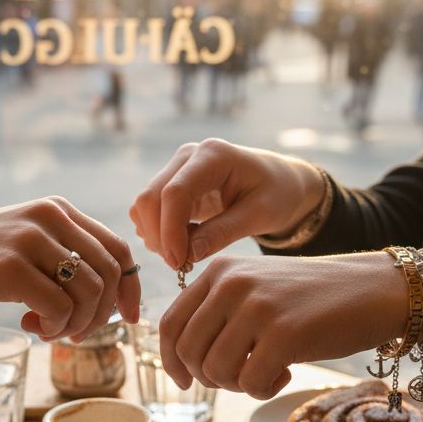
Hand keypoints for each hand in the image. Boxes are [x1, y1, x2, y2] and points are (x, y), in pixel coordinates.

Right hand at [0, 197, 139, 341]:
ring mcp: (29, 240)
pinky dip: (54, 328)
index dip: (131, 288)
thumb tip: (109, 297)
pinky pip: (60, 308)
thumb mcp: (22, 246)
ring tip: (47, 330)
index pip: (118, 248)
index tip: (128, 318)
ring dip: (76, 324)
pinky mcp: (9, 269)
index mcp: (57, 209)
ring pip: (90, 293)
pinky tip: (29, 327)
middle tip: (72, 332)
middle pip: (111, 273)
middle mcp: (48, 217)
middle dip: (102, 314)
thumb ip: (60, 259)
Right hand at [129, 139, 325, 269]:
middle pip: (151, 198)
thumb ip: (223, 233)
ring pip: (143, 205)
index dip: (170, 231)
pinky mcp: (170, 183)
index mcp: (214, 155)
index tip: (179, 262)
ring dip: (156, 236)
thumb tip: (187, 255)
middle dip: (160, 237)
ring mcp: (176, 168)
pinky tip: (182, 243)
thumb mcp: (259, 215)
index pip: (175, 192)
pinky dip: (157, 232)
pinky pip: (147, 210)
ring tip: (185, 255)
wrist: (279, 182)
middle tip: (181, 266)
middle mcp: (188, 156)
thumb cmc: (276, 195)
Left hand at [158, 253, 405, 398]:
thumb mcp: (256, 287)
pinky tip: (284, 375)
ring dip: (237, 386)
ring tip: (265, 373)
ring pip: (215, 371)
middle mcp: (231, 284)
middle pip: (188, 351)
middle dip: (209, 377)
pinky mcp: (284, 334)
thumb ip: (218, 311)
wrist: (372, 289)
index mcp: (219, 270)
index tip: (184, 380)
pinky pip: (249, 382)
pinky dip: (262, 390)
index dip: (170, 360)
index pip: (171, 324)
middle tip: (240, 377)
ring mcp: (256, 307)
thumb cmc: (313, 297)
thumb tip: (182, 361)